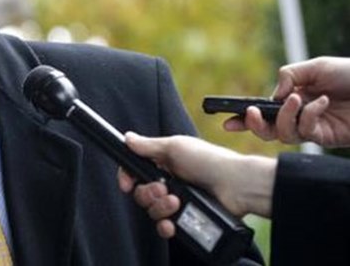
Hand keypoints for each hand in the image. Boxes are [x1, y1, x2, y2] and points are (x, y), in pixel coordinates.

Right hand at [117, 133, 276, 237]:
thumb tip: (127, 138)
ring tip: (176, 202)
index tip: (127, 184)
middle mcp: (169, 182)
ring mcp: (177, 201)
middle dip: (148, 193)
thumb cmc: (209, 161)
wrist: (236, 185)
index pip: (136, 172)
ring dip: (159, 207)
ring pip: (151, 210)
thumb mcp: (175, 147)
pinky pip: (165, 226)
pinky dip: (165, 226)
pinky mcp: (185, 218)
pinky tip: (171, 223)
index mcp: (164, 163)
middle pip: (141, 193)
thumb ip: (148, 146)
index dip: (127, 178)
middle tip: (163, 188)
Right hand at [224, 57, 349, 146]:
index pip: (263, 110)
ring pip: (282, 134)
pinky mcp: (325, 137)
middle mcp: (298, 114)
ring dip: (284, 117)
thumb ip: (289, 75)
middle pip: (267, 129)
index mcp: (293, 97)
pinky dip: (309, 115)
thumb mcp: (317, 66)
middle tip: (253, 114)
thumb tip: (274, 95)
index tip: (227, 122)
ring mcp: (311, 127)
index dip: (244, 118)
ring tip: (297, 99)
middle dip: (254, 124)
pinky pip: (305, 132)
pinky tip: (323, 102)